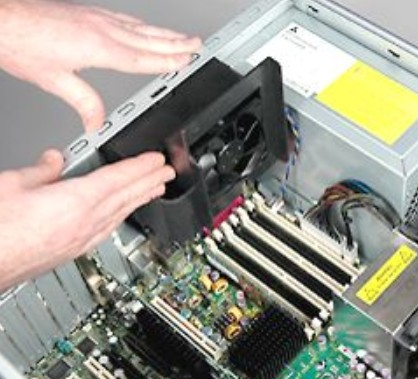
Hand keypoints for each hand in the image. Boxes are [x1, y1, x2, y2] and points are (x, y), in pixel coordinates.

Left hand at [0, 0, 200, 130]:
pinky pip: (126, 20)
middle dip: (176, 43)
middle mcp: (101, 29)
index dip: (167, 60)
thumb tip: (97, 123)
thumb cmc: (21, 44)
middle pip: (148, 39)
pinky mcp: (89, 14)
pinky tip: (148, 28)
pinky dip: (143, 26)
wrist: (1, 19)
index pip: (141, 58)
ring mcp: (96, 19)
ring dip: (165, 33)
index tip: (187, 60)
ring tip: (184, 37)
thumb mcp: (54, 81)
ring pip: (140, 28)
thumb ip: (83, 103)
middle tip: (197, 45)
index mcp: (97, 47)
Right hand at [0, 150, 175, 290]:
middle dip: (149, 183)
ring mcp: (79, 242)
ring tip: (153, 190)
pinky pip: (106, 230)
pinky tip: (122, 216)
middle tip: (167, 173)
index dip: (141, 167)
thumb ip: (40, 171)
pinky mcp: (70, 253)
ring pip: (119, 216)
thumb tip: (56, 160)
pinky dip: (120, 217)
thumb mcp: (11, 186)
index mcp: (74, 204)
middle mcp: (84, 226)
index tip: (157, 160)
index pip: (119, 179)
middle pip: (126, 198)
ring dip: (139, 200)